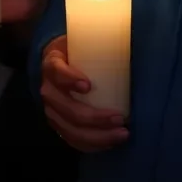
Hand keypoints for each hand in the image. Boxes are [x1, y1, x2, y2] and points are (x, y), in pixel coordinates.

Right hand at [40, 36, 128, 152]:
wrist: (57, 63)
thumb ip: (101, 40)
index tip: (88, 85)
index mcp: (52, 63)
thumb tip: (134, 37)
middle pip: (66, 108)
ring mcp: (51, 110)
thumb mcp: (82, 40)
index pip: (56, 72)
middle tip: (120, 117)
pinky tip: (111, 143)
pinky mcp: (58, 125)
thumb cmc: (77, 50)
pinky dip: (93, 145)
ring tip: (122, 134)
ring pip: (70, 129)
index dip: (69, 79)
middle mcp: (47, 89)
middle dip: (94, 117)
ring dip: (97, 136)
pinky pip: (72, 140)